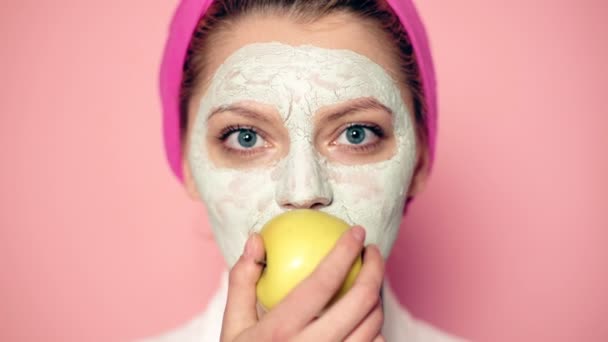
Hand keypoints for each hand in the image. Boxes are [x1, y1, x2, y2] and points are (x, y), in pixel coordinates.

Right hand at [220, 226, 385, 341]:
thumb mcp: (232, 327)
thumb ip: (242, 281)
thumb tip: (256, 239)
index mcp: (279, 332)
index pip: (322, 283)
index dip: (345, 252)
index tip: (357, 233)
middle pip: (361, 303)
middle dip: (376, 269)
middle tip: (373, 253)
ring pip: (374, 328)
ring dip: (378, 299)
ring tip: (369, 283)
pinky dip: (376, 332)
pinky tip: (367, 321)